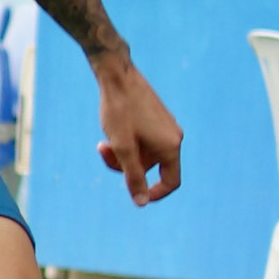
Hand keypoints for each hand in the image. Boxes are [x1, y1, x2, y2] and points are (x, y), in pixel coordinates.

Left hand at [95, 58, 182, 202]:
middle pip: (152, 167)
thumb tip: (142, 203)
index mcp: (170, 147)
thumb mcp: (123, 148)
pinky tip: (112, 129)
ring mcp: (166, 127)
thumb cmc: (119, 111)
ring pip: (145, 154)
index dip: (154, 193)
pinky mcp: (157, 118)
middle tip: (104, 151)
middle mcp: (173, 137)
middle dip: (126, 166)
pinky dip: (129, 142)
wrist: (117, 75)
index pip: (171, 182)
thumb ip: (133, 177)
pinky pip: (145, 140)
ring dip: (124, 153)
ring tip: (104, 140)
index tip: (133, 194)